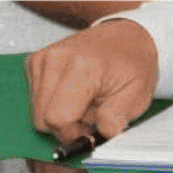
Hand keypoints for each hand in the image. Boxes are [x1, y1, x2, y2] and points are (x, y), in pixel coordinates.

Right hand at [26, 18, 159, 144]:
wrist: (126, 37)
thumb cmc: (132, 64)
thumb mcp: (136, 94)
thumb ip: (116, 118)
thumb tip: (103, 135)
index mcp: (81, 67)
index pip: (57, 118)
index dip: (72, 134)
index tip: (89, 132)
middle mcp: (56, 59)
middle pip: (42, 118)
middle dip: (66, 127)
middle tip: (90, 116)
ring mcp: (43, 58)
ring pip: (37, 111)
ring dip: (59, 114)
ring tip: (84, 102)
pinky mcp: (37, 61)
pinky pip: (36, 99)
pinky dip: (53, 103)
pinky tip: (73, 93)